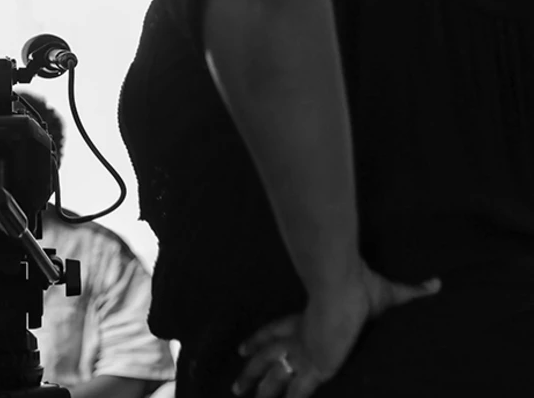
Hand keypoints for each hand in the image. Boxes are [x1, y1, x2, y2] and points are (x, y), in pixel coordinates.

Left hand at [231, 261, 441, 397]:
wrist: (345, 285)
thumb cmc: (360, 286)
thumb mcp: (387, 292)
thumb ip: (411, 292)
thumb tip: (436, 284)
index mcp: (307, 318)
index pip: (277, 329)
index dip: (260, 338)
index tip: (243, 346)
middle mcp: (300, 335)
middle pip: (267, 353)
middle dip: (252, 369)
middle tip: (236, 383)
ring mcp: (304, 349)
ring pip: (273, 371)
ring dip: (257, 384)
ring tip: (239, 396)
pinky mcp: (314, 363)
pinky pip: (297, 388)